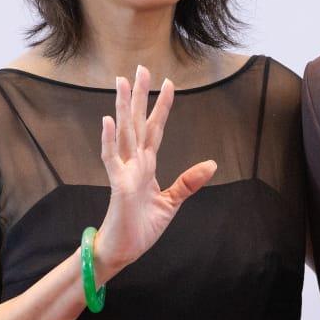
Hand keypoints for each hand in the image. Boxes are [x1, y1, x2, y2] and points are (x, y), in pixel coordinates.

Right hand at [95, 64, 217, 273]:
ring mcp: (124, 172)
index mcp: (146, 166)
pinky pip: (112, 159)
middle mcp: (134, 163)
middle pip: (137, 122)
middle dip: (139, 96)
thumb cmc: (141, 228)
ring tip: (122, 82)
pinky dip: (109, 140)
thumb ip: (188, 182)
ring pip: (124, 133)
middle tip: (139, 68)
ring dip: (122, 107)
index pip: (155, 129)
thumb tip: (212, 164)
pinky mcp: (119, 186)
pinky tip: (108, 120)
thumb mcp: (171, 203)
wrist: (123, 251)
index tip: (168, 83)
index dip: (161, 106)